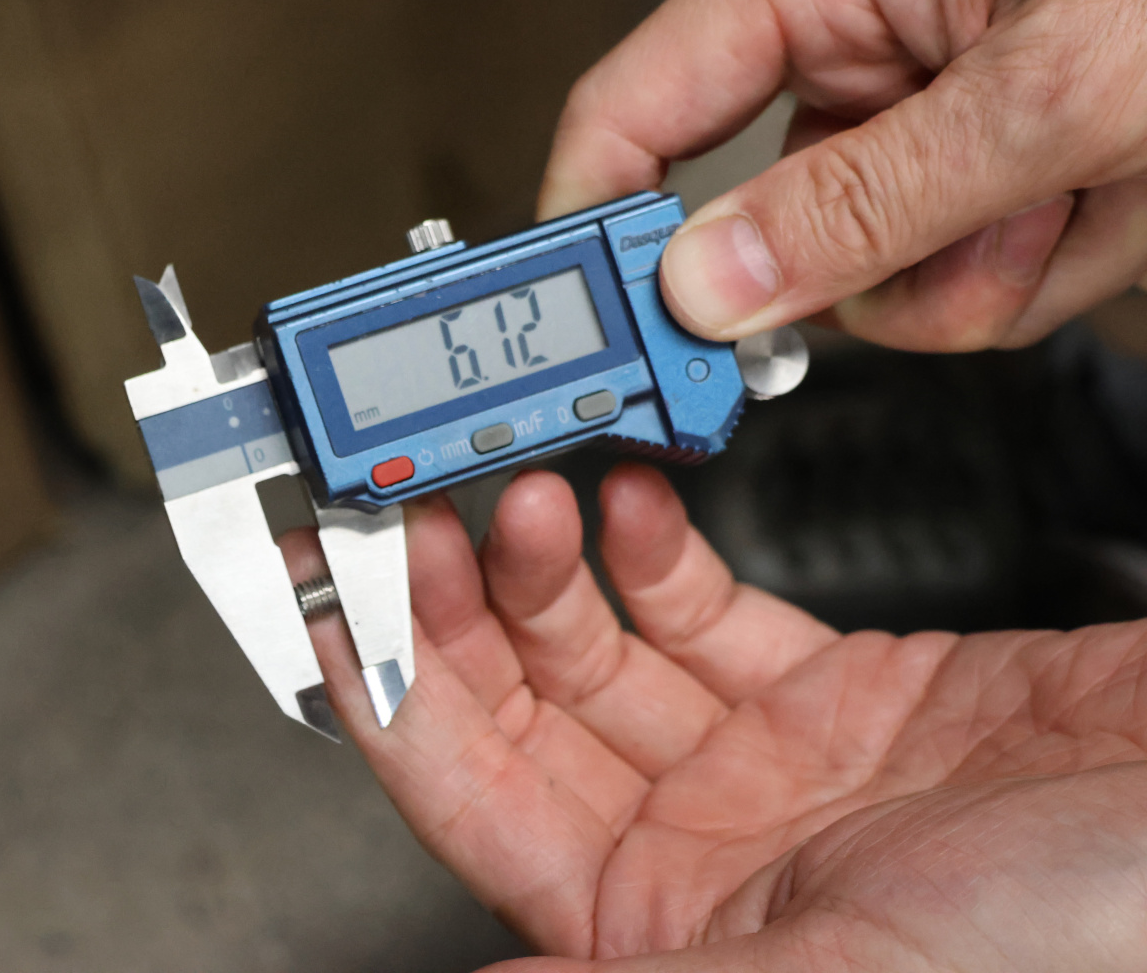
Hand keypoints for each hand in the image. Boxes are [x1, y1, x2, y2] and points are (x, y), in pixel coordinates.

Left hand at [279, 465, 1146, 969]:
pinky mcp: (826, 688)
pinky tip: (621, 499)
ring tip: (528, 488)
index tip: (340, 617)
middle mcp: (698, 851)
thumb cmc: (1081, 933)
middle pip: (520, 711)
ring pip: (597, 645)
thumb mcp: (852, 967)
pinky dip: (652, 546)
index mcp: (668, 929)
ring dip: (547, 561)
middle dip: (456, 612)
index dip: (397, 708)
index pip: (477, 805)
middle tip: (418, 520)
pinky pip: (699, 605)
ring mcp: (757, 764)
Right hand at [540, 0, 1146, 351]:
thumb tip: (713, 282)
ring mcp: (924, 121)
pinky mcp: (987, 173)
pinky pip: (960, 282)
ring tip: (1095, 178)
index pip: (633, 111)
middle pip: (767, 226)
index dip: (597, 224)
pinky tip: (1112, 192)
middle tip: (969, 238)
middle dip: (877, 264)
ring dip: (990, 265)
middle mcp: (859, 48)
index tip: (601, 331)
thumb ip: (868, 195)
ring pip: (876, 278)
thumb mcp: (1061, 78)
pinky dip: (1045, 264)